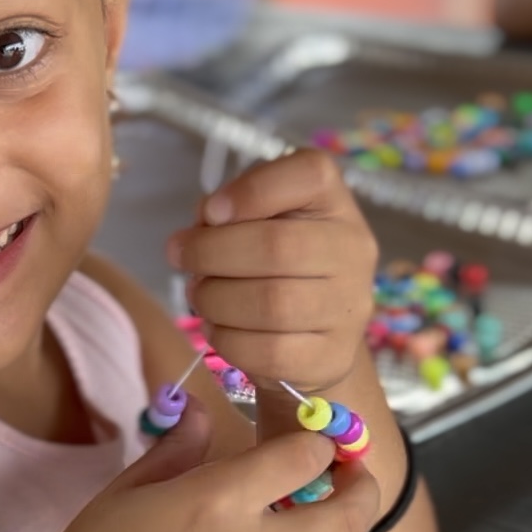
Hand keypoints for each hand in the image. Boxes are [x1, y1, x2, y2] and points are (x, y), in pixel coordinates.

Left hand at [168, 149, 377, 391]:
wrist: (312, 333)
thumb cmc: (271, 261)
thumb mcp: (252, 219)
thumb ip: (226, 211)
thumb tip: (204, 225)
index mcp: (332, 200)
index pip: (309, 175)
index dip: (250, 191)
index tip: (210, 212)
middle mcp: (351, 248)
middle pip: (277, 246)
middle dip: (211, 252)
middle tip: (180, 256)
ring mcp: (348, 306)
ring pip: (272, 305)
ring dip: (215, 300)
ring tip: (199, 294)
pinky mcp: (333, 355)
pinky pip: (271, 352)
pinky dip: (228, 340)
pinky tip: (217, 329)